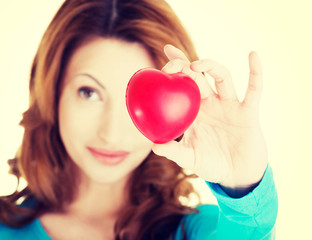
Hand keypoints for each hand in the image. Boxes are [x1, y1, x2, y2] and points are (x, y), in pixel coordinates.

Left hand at [152, 45, 267, 195]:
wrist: (237, 176)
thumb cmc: (211, 165)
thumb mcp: (189, 158)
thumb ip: (173, 151)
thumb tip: (154, 145)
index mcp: (195, 111)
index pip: (184, 83)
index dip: (177, 67)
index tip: (165, 55)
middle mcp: (211, 104)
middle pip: (199, 76)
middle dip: (186, 65)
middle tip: (172, 63)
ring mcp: (229, 106)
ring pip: (222, 78)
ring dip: (211, 66)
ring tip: (196, 65)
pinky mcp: (247, 112)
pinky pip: (254, 90)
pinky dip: (255, 72)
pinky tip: (253, 55)